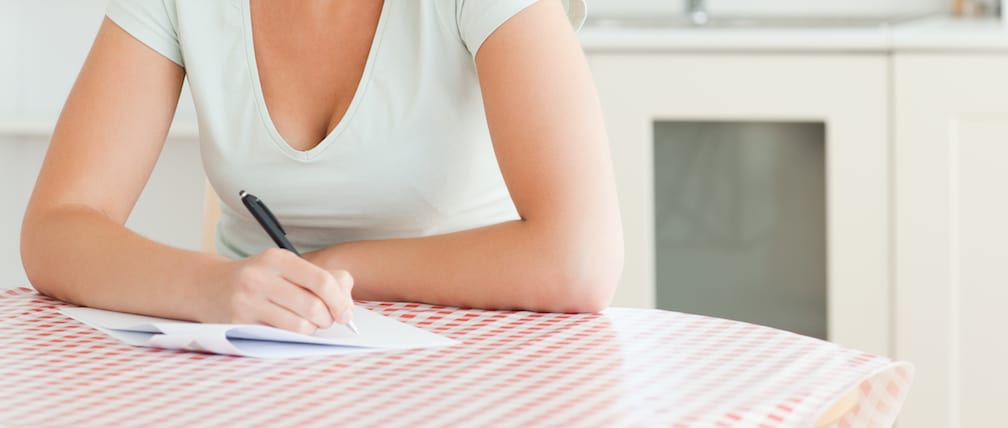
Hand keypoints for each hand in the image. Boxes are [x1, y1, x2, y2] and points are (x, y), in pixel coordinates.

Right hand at [201, 248, 354, 333]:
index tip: (346, 312)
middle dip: (328, 318)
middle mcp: (259, 277)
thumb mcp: (287, 267)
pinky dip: (293, 337)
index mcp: (277, 258)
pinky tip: (289, 328)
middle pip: (313, 306)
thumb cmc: (259, 279)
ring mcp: (247, 302)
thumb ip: (323, 276)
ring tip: (308, 323)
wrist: (208, 287)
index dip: (340, 300)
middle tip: (327, 320)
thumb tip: (347, 299)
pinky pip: (280, 337)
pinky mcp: (239, 325)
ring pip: (299, 326)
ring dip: (312, 329)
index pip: (321, 280)